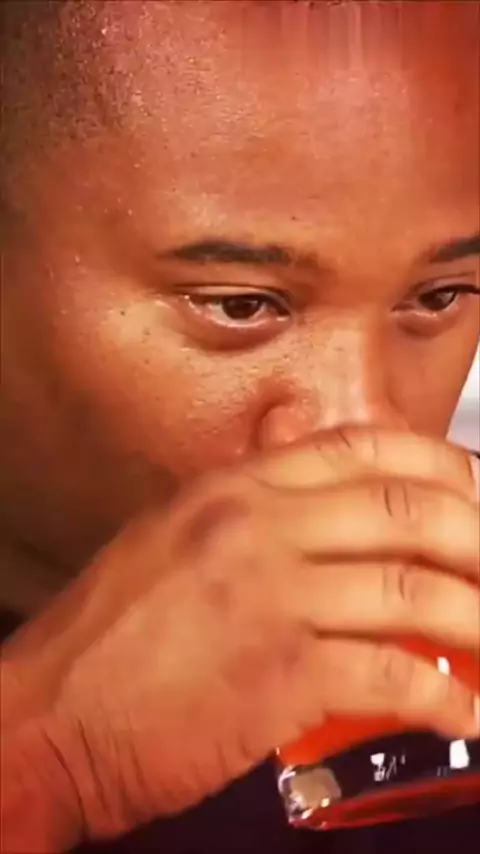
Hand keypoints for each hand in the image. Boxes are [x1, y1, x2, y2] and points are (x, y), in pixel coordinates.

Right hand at [2, 427, 478, 848]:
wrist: (44, 718)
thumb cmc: (103, 637)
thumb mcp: (169, 535)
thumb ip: (242, 492)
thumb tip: (294, 435)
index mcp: (233, 490)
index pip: (360, 447)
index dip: (437, 466)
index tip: (473, 491)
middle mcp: (258, 528)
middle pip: (406, 512)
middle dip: (476, 539)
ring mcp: (271, 597)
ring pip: (416, 592)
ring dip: (478, 622)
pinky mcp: (279, 676)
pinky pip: (393, 675)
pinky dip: (446, 698)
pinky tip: (464, 710)